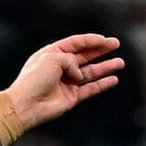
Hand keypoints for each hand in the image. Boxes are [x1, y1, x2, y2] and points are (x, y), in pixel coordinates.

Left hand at [4, 34, 124, 129]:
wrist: (25, 105)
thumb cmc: (34, 79)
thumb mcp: (53, 58)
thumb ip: (71, 60)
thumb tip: (80, 74)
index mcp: (52, 55)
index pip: (75, 44)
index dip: (90, 41)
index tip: (104, 39)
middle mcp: (59, 68)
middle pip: (84, 56)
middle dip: (101, 50)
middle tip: (116, 44)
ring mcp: (66, 83)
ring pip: (90, 73)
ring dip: (105, 67)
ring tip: (120, 62)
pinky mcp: (70, 97)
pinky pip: (89, 89)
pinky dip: (101, 84)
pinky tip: (113, 79)